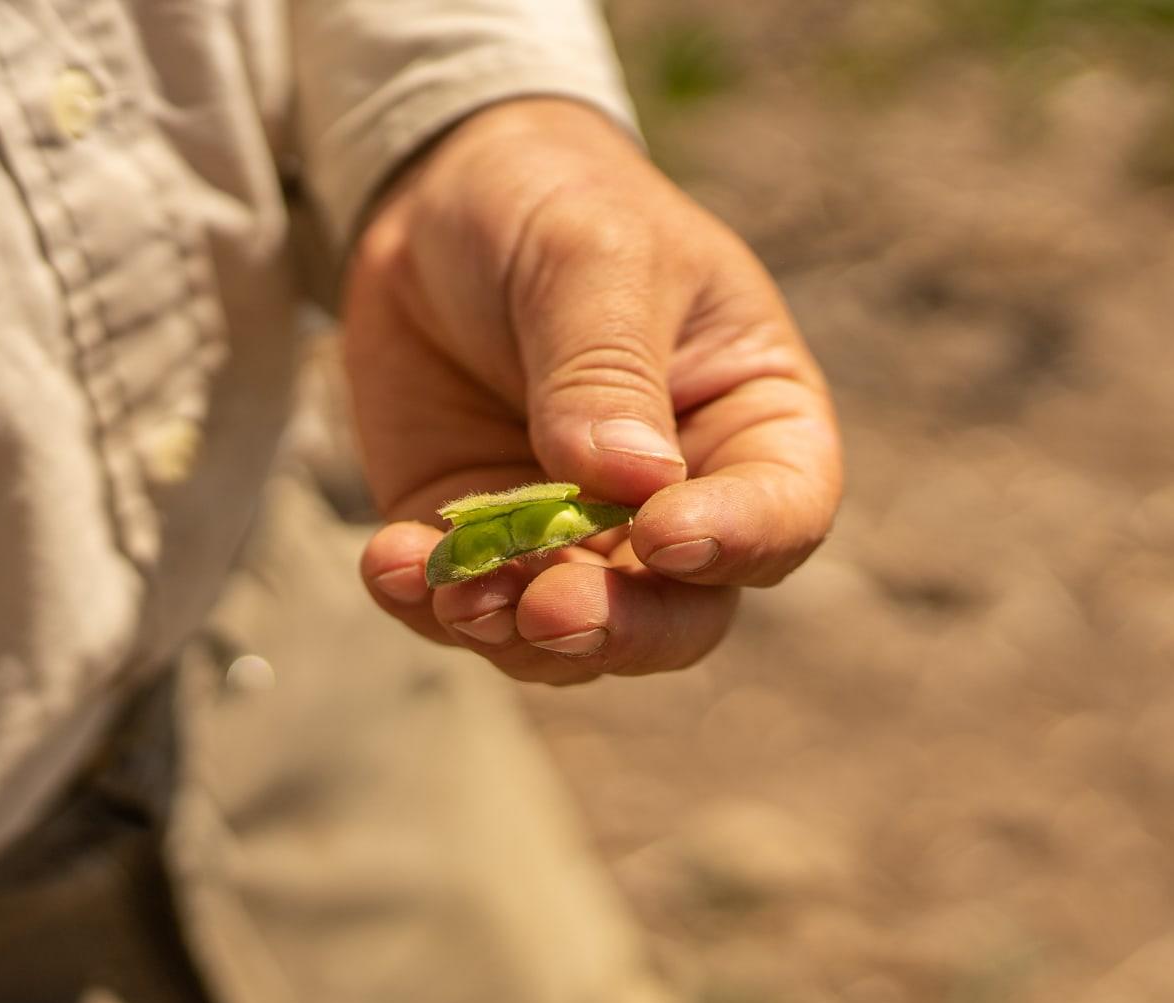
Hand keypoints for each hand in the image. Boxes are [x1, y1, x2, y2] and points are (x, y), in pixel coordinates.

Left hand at [346, 98, 841, 684]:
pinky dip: (427, 603)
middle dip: (617, 627)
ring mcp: (578, 537)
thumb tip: (633, 483)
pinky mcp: (482, 545)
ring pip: (573, 634)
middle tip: (549, 611)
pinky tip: (389, 564)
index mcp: (753, 421)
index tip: (665, 533)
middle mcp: (680, 501)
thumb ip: (608, 369)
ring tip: (454, 595)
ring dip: (514, 631)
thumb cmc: (557, 203)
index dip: (738, 541)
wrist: (436, 197)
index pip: (783, 512)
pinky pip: (465, 607)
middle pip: (683, 613)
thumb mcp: (592, 256)